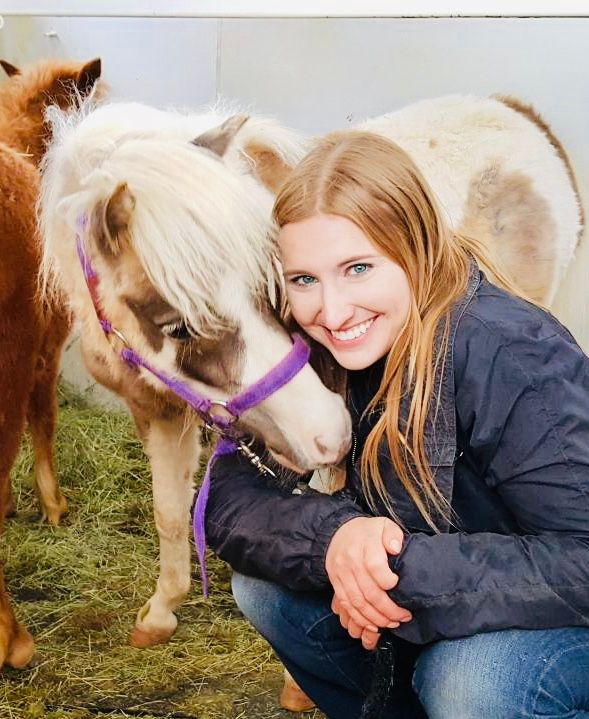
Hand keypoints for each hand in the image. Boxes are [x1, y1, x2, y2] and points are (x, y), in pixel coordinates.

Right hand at [325, 516, 411, 644]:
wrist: (338, 532)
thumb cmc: (367, 532)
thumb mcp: (383, 525)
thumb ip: (393, 534)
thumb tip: (396, 548)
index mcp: (364, 544)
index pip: (375, 566)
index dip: (388, 580)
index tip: (397, 584)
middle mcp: (350, 560)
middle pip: (368, 591)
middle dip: (388, 609)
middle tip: (403, 616)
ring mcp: (341, 574)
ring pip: (357, 603)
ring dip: (376, 618)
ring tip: (392, 623)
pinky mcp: (335, 583)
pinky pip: (347, 605)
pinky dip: (360, 619)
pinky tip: (373, 625)